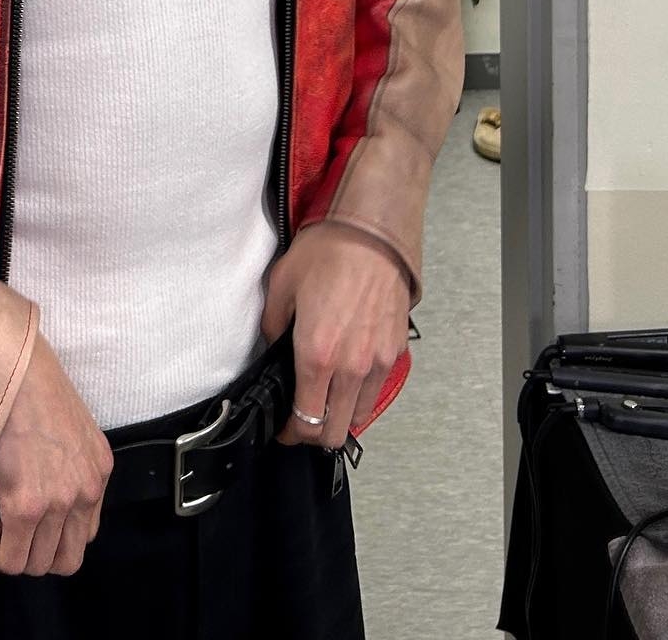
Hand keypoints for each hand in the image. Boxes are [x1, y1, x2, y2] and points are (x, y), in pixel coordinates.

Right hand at [0, 332, 111, 578]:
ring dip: (11, 555)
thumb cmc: (29, 383)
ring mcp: (59, 502)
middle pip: (67, 559)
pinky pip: (12, 558)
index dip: (53, 537)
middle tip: (10, 535)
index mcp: (99, 468)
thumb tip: (39, 484)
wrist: (10, 367)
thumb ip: (65, 462)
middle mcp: (86, 490)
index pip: (85, 532)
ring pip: (38, 564)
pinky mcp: (27, 506)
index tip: (29, 526)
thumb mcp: (66, 425)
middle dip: (36, 555)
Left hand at [261, 224, 410, 450]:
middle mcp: (350, 367)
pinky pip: (377, 389)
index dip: (291, 433)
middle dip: (315, 434)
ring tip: (327, 400)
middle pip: (335, 432)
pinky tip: (349, 377)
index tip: (285, 431)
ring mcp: (377, 362)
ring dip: (341, 417)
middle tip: (303, 421)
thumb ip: (272, 326)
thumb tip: (274, 346)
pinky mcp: (394, 352)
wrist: (372, 234)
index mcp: (317, 355)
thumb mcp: (281, 285)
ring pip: (359, 415)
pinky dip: (361, 394)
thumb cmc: (328, 253)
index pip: (305, 421)